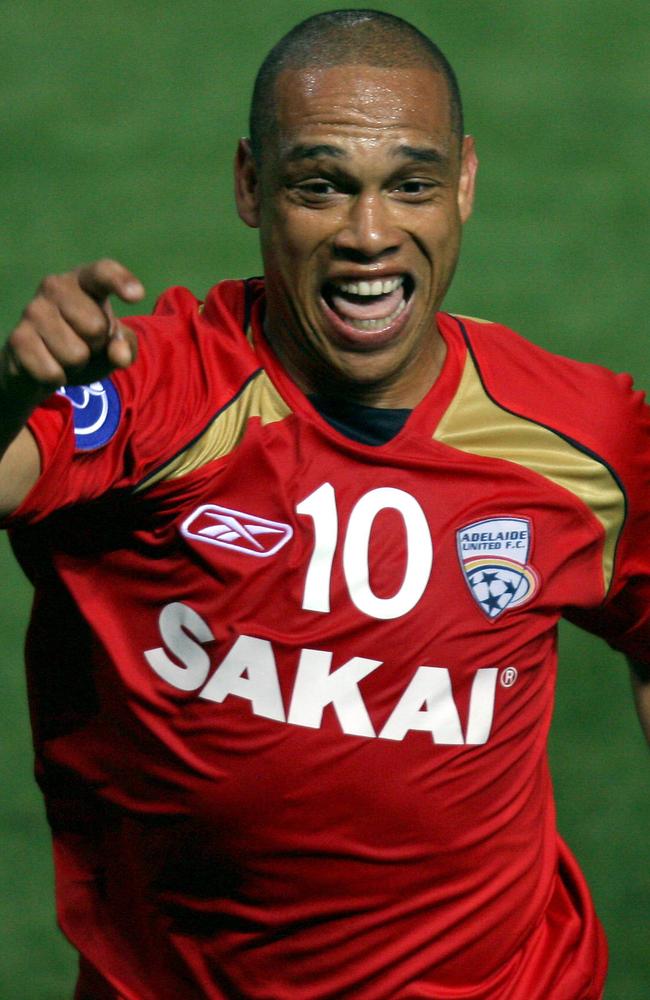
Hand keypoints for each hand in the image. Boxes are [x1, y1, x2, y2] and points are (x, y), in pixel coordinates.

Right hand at [1, 259, 144, 394]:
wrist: (40, 366)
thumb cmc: (86, 345)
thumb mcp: (114, 345)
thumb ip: (126, 346)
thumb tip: (120, 355)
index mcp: (84, 280)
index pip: (102, 272)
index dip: (120, 281)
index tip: (137, 295)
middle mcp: (55, 286)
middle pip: (96, 326)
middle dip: (97, 346)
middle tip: (84, 344)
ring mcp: (33, 310)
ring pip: (75, 355)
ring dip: (76, 365)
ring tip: (64, 354)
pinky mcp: (18, 339)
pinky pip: (53, 373)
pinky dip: (57, 379)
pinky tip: (48, 366)